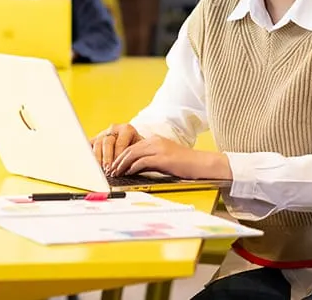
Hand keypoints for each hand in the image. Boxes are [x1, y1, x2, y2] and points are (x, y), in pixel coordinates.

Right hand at [90, 123, 142, 171]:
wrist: (132, 143)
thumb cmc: (137, 148)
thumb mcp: (140, 150)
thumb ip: (136, 156)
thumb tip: (129, 169)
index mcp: (127, 129)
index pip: (120, 142)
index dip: (118, 156)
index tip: (118, 167)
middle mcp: (114, 129)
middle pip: (107, 142)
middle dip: (107, 158)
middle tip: (108, 170)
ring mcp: (103, 133)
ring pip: (97, 144)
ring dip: (98, 159)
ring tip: (101, 170)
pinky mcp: (95, 139)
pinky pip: (89, 145)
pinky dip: (90, 155)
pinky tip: (93, 165)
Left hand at [109, 135, 231, 179]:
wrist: (201, 164)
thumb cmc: (184, 164)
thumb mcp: (165, 158)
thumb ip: (150, 159)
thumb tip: (135, 168)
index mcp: (155, 139)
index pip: (132, 146)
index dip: (121, 155)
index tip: (114, 164)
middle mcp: (155, 141)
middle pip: (130, 149)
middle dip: (118, 160)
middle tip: (110, 170)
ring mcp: (159, 148)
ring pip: (133, 154)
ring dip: (122, 164)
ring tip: (116, 173)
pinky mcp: (162, 158)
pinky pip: (142, 162)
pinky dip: (132, 167)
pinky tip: (128, 173)